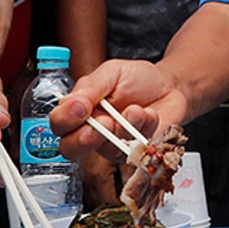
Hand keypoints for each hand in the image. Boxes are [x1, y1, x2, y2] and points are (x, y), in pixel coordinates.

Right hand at [50, 60, 187, 159]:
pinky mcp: (134, 154)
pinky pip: (134, 151)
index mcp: (78, 110)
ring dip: (124, 129)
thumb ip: (90, 88)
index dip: (65, 120)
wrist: (170, 86)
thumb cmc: (137, 79)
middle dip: (84, 140)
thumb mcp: (111, 73)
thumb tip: (73, 104)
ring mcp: (112, 145)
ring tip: (136, 109)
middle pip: (71, 149)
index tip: (81, 108)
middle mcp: (91, 131)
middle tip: (104, 123)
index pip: (59, 124)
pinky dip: (144, 129)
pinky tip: (149, 115)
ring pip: (106, 150)